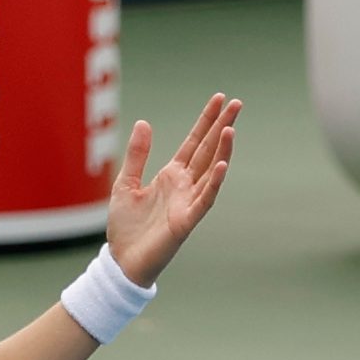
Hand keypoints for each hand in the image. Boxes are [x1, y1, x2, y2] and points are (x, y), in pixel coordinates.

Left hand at [105, 93, 240, 287]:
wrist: (121, 260)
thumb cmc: (125, 226)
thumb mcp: (125, 183)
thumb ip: (137, 155)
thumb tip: (144, 122)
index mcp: (171, 176)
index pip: (194, 143)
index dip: (206, 121)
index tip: (219, 99)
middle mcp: (184, 186)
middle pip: (207, 150)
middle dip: (221, 127)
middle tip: (238, 103)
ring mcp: (188, 202)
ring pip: (211, 171)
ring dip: (222, 150)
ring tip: (231, 128)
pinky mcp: (186, 221)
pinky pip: (204, 199)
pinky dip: (214, 182)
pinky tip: (222, 164)